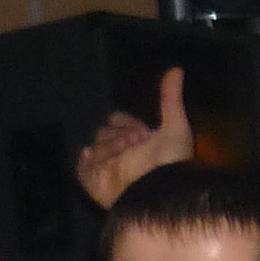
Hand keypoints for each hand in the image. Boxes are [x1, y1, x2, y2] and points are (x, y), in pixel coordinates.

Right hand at [77, 67, 192, 210]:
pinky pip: (82, 171)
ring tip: (124, 156)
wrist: (159, 192)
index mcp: (139, 144)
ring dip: (108, 148)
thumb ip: (171, 98)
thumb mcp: (175, 125)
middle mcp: (123, 156)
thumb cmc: (169, 162)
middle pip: (104, 131)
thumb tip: (177, 69)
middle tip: (133, 144)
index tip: (141, 131)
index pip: (119, 121)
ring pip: (95, 146)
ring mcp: (108, 171)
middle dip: (117, 134)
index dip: (127, 122)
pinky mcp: (96, 185)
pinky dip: (85, 163)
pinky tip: (90, 155)